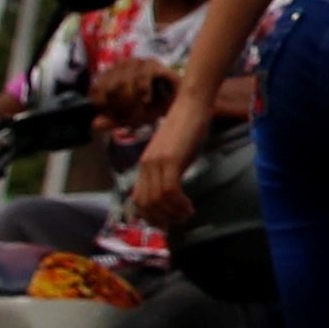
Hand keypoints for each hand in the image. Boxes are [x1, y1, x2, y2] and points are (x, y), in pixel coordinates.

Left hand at [92, 61, 173, 142]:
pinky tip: (147, 101)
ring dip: (131, 103)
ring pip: (122, 84)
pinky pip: (141, 78)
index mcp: (109, 76)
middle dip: (120, 109)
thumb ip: (111, 121)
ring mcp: (136, 62)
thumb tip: (95, 125)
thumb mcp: (127, 118)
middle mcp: (120, 65)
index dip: (104, 108)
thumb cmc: (149, 108)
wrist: (176, 101)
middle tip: (132, 118)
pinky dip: (143, 92)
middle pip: (109, 89)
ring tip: (140, 112)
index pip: (96, 90)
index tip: (115, 118)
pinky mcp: (152, 63)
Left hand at [126, 101, 207, 233]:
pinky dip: (179, 204)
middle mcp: (146, 166)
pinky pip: (170, 191)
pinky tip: (189, 206)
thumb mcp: (172, 153)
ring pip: (157, 200)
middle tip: (178, 222)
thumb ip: (166, 169)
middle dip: (162, 218)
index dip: (150, 216)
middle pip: (146, 203)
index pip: (138, 199)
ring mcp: (157, 163)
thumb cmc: (186, 127)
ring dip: (173, 213)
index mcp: (144, 165)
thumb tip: (171, 191)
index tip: (166, 222)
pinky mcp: (170, 160)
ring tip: (186, 214)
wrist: (190, 105)